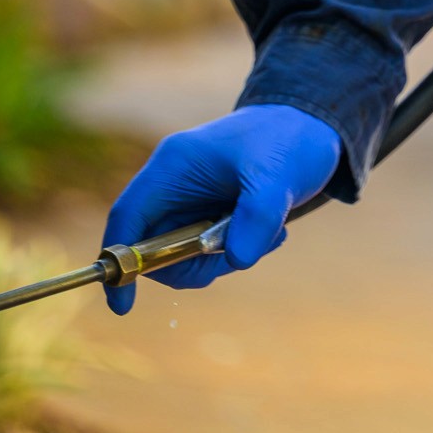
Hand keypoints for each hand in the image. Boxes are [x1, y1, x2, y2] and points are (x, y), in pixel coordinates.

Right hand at [102, 103, 341, 315]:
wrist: (313, 126)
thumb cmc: (289, 141)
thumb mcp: (278, 178)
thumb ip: (257, 217)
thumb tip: (237, 260)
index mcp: (173, 165)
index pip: (127, 218)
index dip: (120, 263)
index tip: (124, 307)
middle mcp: (174, 183)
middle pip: (154, 247)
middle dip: (194, 262)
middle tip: (239, 254)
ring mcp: (190, 197)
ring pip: (182, 254)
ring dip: (222, 258)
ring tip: (268, 234)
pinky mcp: (209, 211)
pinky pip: (206, 250)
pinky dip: (236, 251)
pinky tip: (272, 231)